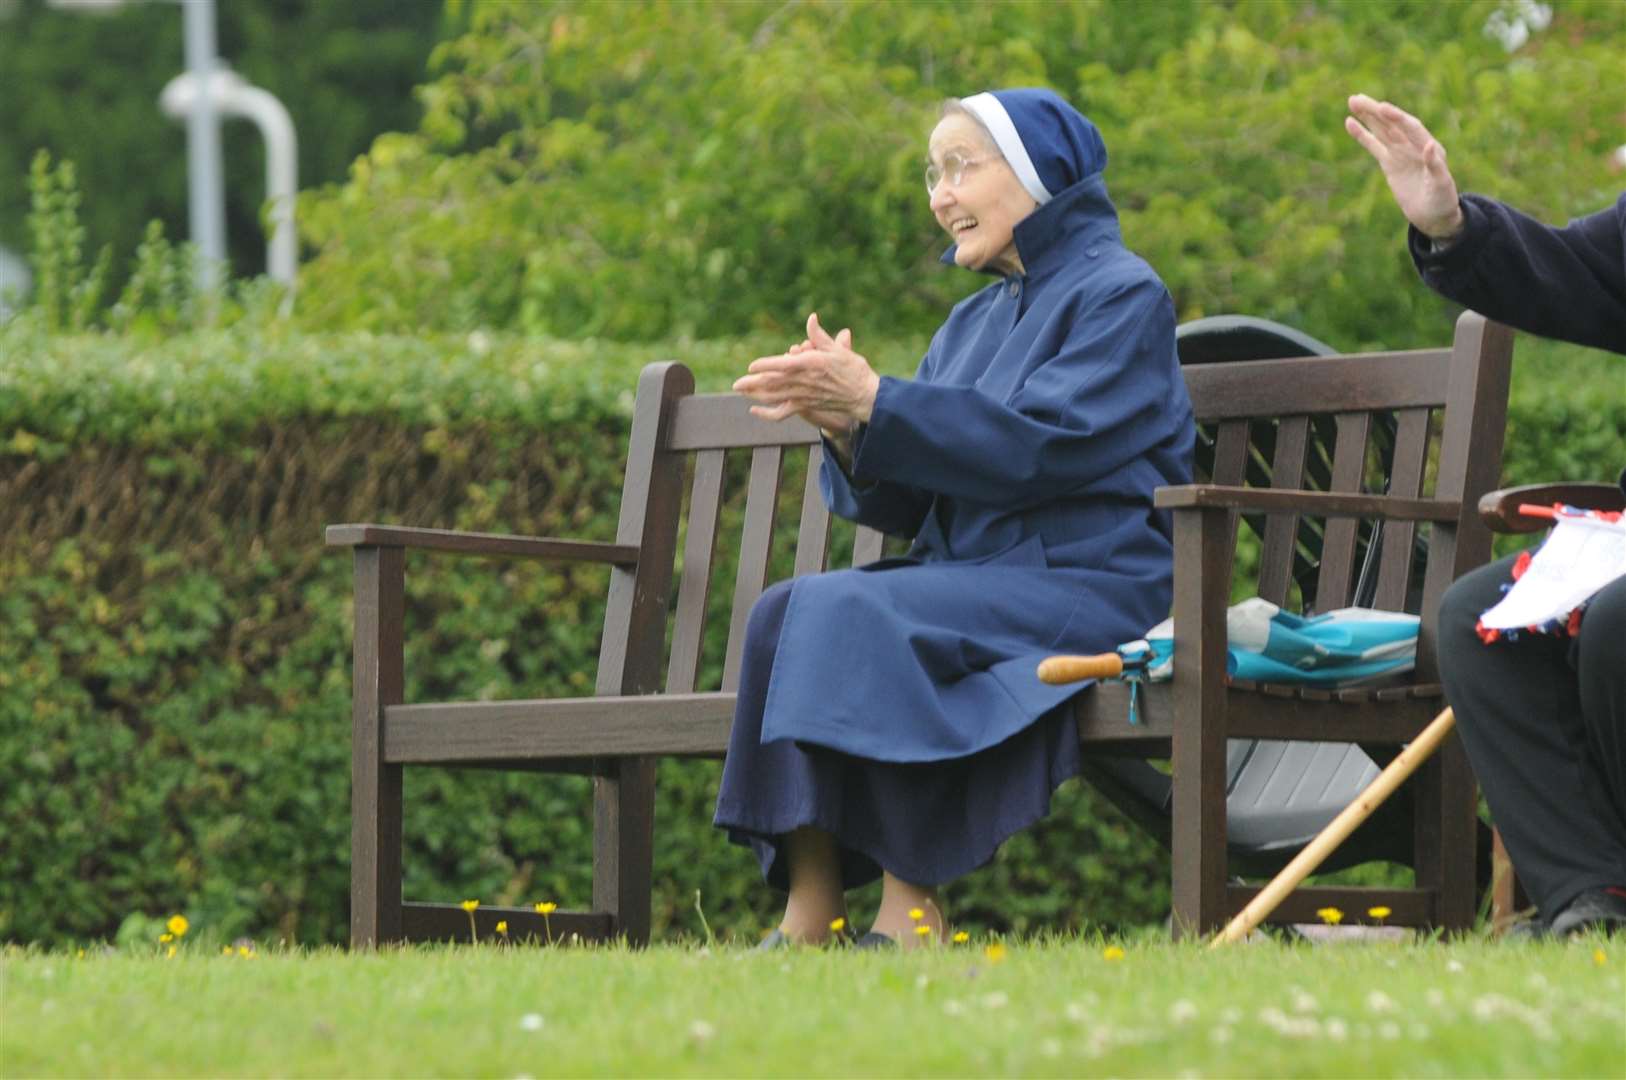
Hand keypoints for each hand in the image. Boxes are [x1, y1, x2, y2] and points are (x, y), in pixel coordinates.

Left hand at [733, 313, 880, 433]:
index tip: (751, 366)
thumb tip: (811, 317)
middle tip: (736, 384)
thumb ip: (819, 335)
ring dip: (756, 395)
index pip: (784, 365)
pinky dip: (767, 414)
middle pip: (774, 383)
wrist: (864, 395)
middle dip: (753, 384)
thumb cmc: (853, 369)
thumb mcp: (837, 349)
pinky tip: (754, 411)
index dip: (766, 366)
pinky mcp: (806, 405)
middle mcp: (805, 381)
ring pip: (775, 397)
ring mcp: (804, 395)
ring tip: (741, 392)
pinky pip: (783, 413)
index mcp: (811, 364)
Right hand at [1345, 93, 1464, 240]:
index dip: (1397, 118)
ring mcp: (1400, 152)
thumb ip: (1435, 165)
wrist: (1433, 214)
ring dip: (1368, 115)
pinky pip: (1373, 145)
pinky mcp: (1389, 162)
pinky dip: (1362, 134)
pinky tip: (1350, 122)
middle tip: (1358, 98)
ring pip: (1381, 130)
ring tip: (1352, 101)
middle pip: (1392, 123)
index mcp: (1429, 147)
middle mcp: (1414, 145)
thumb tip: (1428, 144)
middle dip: (1376, 110)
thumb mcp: (1442, 184)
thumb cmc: (1442, 200)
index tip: (1382, 108)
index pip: (1411, 127)